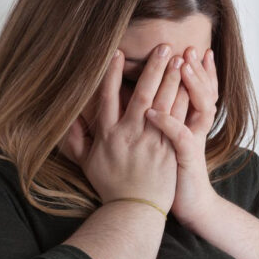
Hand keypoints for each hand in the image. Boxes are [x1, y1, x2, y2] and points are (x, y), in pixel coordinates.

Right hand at [59, 44, 181, 214]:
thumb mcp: (86, 163)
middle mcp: (129, 134)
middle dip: (153, 68)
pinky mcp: (169, 150)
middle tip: (163, 47)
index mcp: (108, 134)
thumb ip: (76, 140)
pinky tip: (191, 88)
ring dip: (173, 80)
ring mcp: (151, 141)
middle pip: (142, 94)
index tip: (117, 52)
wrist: (133, 211)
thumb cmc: (111, 188)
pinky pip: (178, 121)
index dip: (111, 73)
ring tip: (180, 59)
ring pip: (163, 104)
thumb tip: (67, 119)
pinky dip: (184, 103)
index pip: (108, 97)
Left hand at [144, 46, 219, 229]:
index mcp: (190, 123)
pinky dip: (166, 123)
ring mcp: (192, 142)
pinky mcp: (186, 158)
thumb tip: (146, 106)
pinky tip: (152, 112)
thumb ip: (163, 123)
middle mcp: (195, 129)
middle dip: (197, 70)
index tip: (190, 50)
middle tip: (190, 49)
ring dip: (188, 85)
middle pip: (202, 92)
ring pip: (198, 107)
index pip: (198, 90)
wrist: (190, 205)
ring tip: (180, 65)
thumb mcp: (170, 146)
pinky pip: (179, 137)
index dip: (197, 71)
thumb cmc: (173, 176)